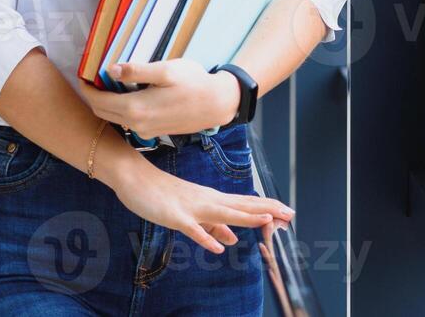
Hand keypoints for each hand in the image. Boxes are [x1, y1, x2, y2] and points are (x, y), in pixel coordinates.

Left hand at [79, 58, 240, 136]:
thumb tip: (110, 70)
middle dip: (92, 96)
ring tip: (104, 83)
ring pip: (114, 119)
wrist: (218, 104)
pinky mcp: (154, 133)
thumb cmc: (193, 82)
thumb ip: (136, 71)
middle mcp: (137, 125)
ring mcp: (145, 132)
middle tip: (89, 78)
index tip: (81, 74)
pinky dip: (118, 110)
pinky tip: (123, 94)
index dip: (86, 88)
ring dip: (105, 103)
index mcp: (135, 109)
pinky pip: (127, 122)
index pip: (97, 102)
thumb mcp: (165, 70)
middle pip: (102, 113)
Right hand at [101, 148, 292, 253]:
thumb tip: (230, 239)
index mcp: (210, 199)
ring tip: (267, 220)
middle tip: (290, 213)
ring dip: (245, 217)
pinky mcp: (175, 216)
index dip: (266, 208)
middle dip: (266, 210)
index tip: (287, 211)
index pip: (244, 203)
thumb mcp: (190, 211)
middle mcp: (206, 200)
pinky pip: (192, 228)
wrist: (133, 177)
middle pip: (240, 206)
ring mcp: (191, 207)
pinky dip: (206, 237)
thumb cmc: (161, 193)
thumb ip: (210, 225)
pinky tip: (219, 247)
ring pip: (222, 213)